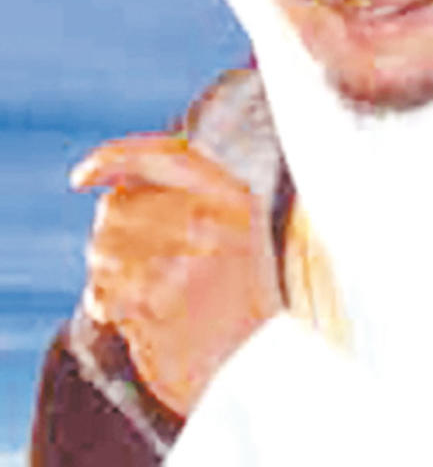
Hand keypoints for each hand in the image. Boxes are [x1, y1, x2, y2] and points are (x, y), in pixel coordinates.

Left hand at [71, 134, 282, 415]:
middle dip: (109, 232)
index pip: (162, 156)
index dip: (114, 157)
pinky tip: (134, 318)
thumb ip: (191, 194)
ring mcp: (186, 259)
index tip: (81, 177)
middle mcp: (212, 220)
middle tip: (132, 263)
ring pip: (102, 244)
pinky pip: (103, 290)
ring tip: (140, 293)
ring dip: (105, 271)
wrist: (259, 369)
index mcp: (234, 197)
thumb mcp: (237, 231)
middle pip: (118, 203)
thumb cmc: (239, 300)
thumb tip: (115, 177)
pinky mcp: (159, 301)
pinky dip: (106, 305)